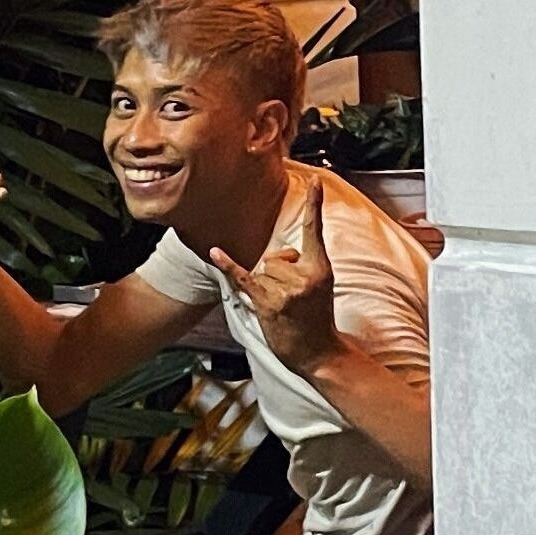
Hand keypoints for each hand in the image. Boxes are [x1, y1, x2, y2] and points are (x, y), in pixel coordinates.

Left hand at [208, 178, 342, 374]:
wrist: (318, 354)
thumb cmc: (318, 319)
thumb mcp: (321, 286)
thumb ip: (300, 266)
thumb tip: (276, 258)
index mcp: (321, 268)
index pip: (314, 231)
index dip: (315, 205)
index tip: (315, 180)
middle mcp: (303, 276)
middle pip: (275, 257)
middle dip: (277, 274)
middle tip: (291, 299)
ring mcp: (285, 291)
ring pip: (262, 271)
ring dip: (265, 287)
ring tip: (282, 309)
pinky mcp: (267, 304)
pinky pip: (243, 278)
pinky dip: (227, 265)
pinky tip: (215, 251)